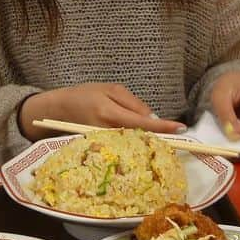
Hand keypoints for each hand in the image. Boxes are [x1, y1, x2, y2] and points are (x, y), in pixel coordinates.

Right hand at [19, 83, 186, 139]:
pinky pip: (123, 149)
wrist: (58, 110)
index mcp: (109, 111)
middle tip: (175, 134)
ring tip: (160, 138)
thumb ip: (133, 103)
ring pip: (132, 145)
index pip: (142, 122)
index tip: (181, 128)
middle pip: (139, 137)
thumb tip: (153, 119)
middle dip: (158, 136)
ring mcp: (103, 143)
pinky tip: (140, 143)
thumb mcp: (110, 89)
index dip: (163, 126)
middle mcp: (106, 130)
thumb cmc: (85, 95)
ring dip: (147, 142)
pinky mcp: (101, 150)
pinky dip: (135, 146)